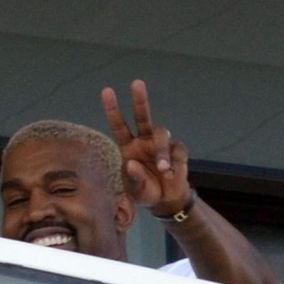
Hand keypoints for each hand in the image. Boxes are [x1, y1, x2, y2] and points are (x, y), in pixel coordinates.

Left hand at [102, 79, 190, 214]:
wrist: (166, 200)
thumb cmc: (145, 191)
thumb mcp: (135, 190)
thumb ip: (133, 179)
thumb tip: (133, 163)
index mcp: (128, 148)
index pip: (119, 126)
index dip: (113, 109)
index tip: (106, 91)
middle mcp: (144, 141)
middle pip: (142, 116)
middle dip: (139, 99)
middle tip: (136, 83)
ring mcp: (161, 144)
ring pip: (162, 134)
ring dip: (162, 152)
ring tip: (163, 170)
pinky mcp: (177, 150)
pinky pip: (177, 150)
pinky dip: (175, 162)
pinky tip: (172, 174)